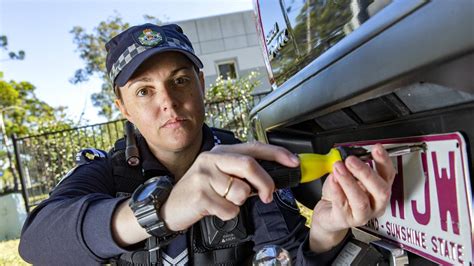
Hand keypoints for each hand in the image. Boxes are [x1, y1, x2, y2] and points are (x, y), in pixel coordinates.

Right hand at [160, 142, 299, 230]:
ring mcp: (204, 176)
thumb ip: (243, 173)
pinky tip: (214, 209)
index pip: (254, 147)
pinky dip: (227, 214)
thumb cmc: (199, 191)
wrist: (168, 206)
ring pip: (241, 191)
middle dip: (265, 183)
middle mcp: (211, 159)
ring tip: (224, 201)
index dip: (277, 154)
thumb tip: (274, 177)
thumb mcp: (220, 175)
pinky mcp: (199, 195)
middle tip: (268, 196)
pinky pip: (229, 209)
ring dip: (238, 203)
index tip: (294, 162)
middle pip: (249, 165)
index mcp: (220, 152)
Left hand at [309, 144, 395, 252]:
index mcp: (379, 189)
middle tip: (351, 160)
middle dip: (366, 173)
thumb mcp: (347, 175)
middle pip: (381, 191)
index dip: (384, 161)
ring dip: (349, 181)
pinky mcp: (346, 220)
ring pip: (361, 201)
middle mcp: (375, 203)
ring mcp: (362, 214)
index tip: (376, 149)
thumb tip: (351, 154)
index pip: (388, 175)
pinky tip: (332, 180)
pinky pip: (342, 206)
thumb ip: (352, 166)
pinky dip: (337, 191)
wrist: (327, 212)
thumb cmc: (340, 193)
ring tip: (338, 168)